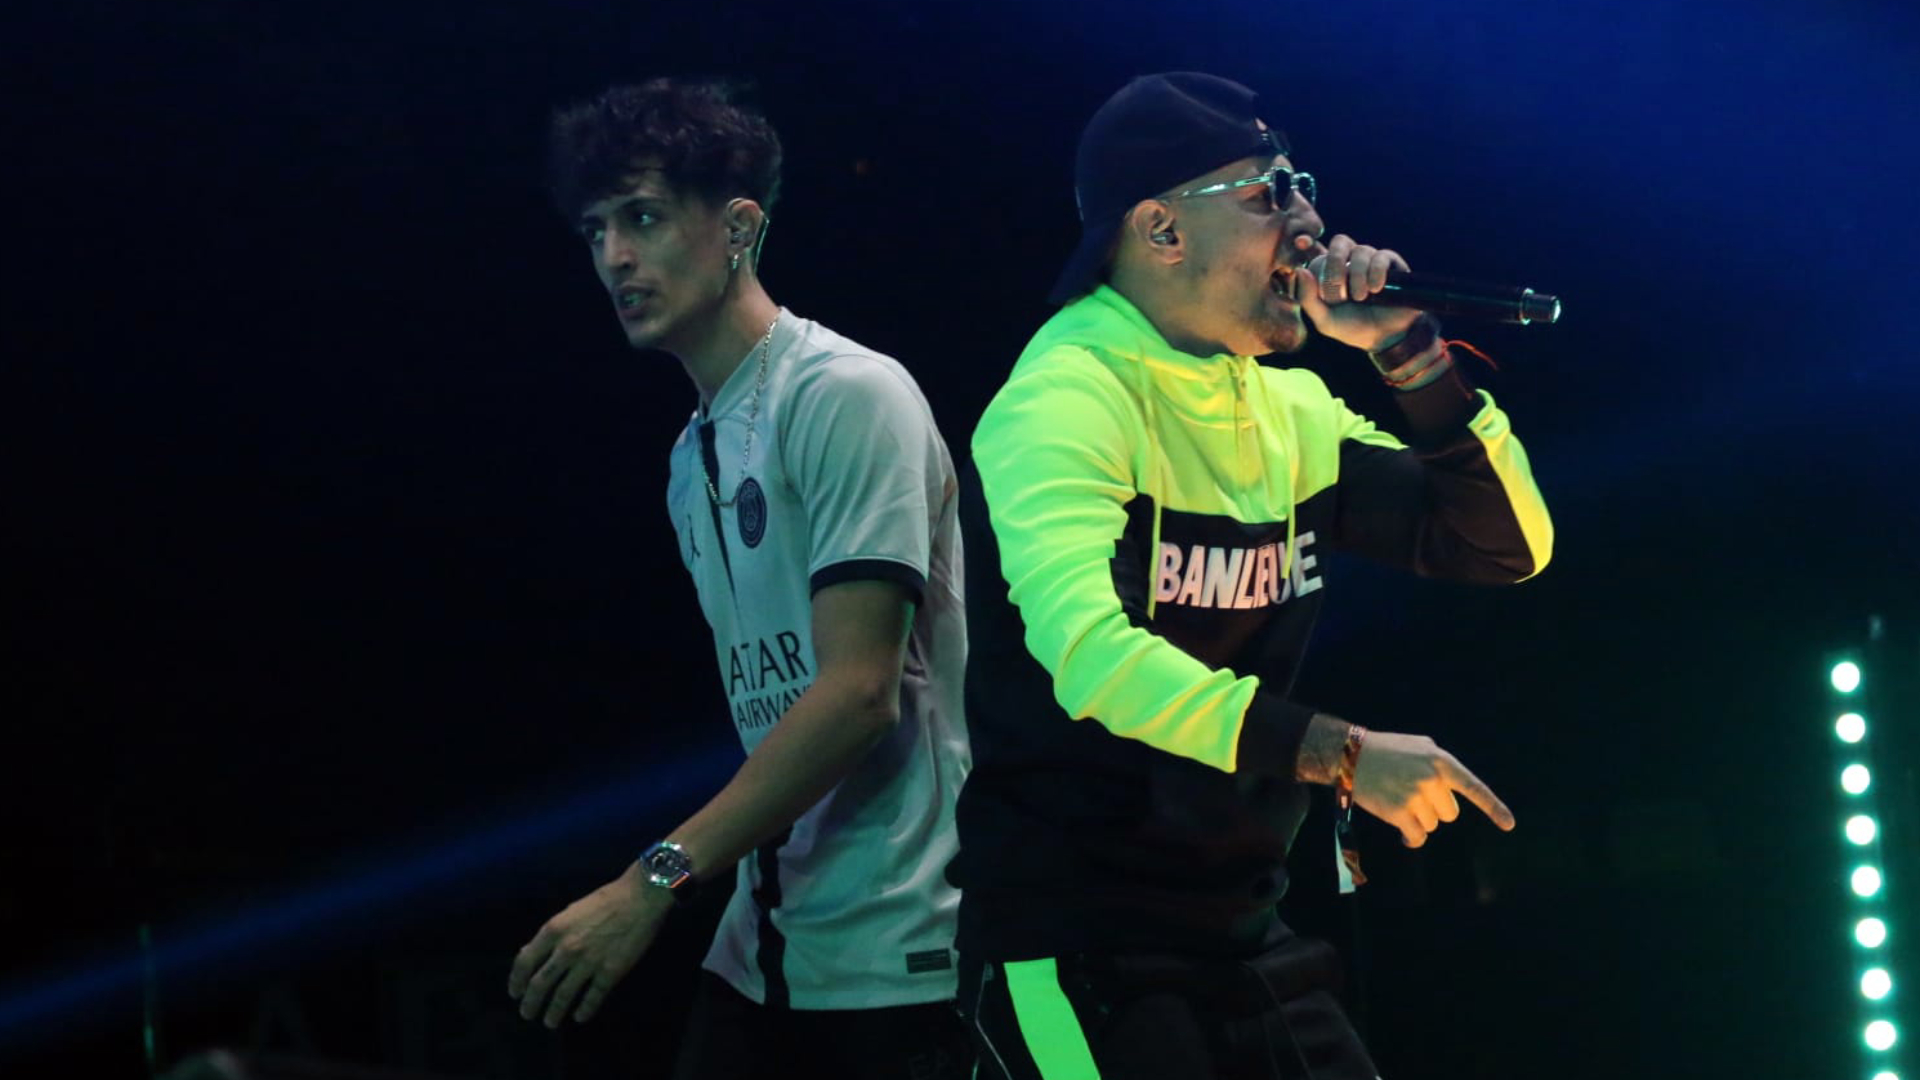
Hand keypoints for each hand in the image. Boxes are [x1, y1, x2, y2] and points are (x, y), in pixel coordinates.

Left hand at [507, 866, 668, 1026]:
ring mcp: (588, 962)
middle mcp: (566, 949)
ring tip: (550, 1022)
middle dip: (531, 1003)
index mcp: (553, 931)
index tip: (515, 993)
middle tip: (528, 1014)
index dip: (516, 981)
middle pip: (540, 984)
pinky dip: (585, 1010)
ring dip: (554, 1012)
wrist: (640, 897)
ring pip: (563, 995)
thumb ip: (550, 934)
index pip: (525, 962)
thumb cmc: (604, 900)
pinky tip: (580, 1017)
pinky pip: (593, 997)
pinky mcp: (610, 972)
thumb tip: (529, 952)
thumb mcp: (569, 912)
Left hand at [1296, 234, 1422, 351]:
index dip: (1307, 240)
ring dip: (1358, 275)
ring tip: (1360, 297)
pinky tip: (1375, 289)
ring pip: (1361, 251)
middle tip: (1337, 286)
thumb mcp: (1324, 320)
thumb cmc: (1352, 328)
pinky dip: (1376, 271)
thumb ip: (1308, 299)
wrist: (1383, 338)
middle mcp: (1351, 261)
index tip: (1300, 241)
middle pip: (1340, 242)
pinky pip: (1382, 256)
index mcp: (1332, 271)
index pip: (1318, 249)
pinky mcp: (1392, 265)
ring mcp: (1371, 261)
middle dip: (1336, 262)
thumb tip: (1300, 270)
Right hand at [1349, 730, 1514, 847]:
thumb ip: (1439, 763)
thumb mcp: (1418, 745)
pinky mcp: (1399, 813)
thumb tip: (1453, 786)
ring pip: (1432, 824)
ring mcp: (1416, 796)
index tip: (1509, 825)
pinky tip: (1403, 832)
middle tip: (1411, 795)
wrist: (1349, 754)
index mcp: (1440, 760)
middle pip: (1449, 813)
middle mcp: (1432, 779)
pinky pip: (1418, 836)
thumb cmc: (1385, 749)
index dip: (1493, 808)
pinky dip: (1412, 838)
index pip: (1473, 787)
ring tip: (1399, 803)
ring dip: (1419, 820)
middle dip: (1434, 809)